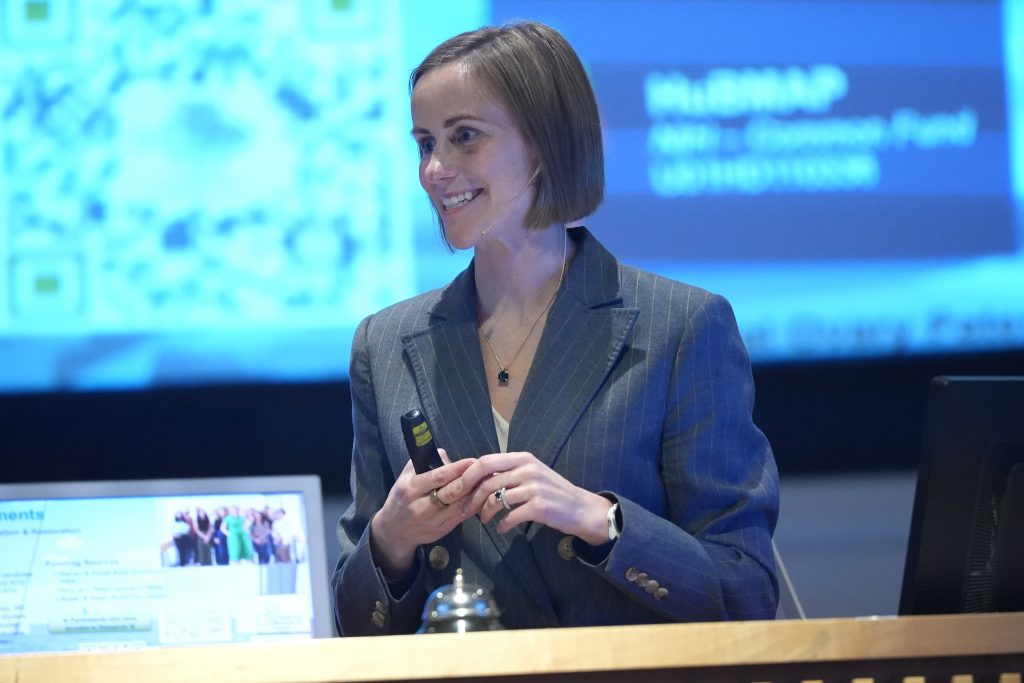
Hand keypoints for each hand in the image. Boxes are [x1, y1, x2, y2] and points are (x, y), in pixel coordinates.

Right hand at [370, 449, 475, 577]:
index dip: (456, 469)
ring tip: (488, 481)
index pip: (436, 478)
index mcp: (410, 489)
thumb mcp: (404, 478)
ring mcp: (433, 520)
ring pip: (459, 506)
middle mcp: (422, 506)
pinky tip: (484, 496)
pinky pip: (462, 516)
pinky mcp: (442, 530)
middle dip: (470, 481)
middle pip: (450, 493)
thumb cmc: (401, 498)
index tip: (471, 461)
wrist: (395, 531)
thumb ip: (422, 464)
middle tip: (485, 470)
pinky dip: (474, 505)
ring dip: (476, 493)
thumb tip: (446, 456)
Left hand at [453, 452, 611, 545]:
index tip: (459, 489)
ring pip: (495, 499)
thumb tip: (477, 477)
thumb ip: (509, 472)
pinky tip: (502, 528)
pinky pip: (510, 516)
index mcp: (523, 458)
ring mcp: (533, 487)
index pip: (485, 461)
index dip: (468, 475)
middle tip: (466, 511)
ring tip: (485, 520)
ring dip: (485, 513)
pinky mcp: (538, 506)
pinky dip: (502, 525)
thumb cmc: (553, 492)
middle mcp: (527, 469)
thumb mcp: (532, 474)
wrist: (581, 509)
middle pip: (487, 482)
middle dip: (472, 498)